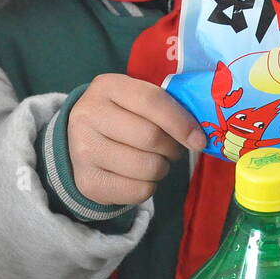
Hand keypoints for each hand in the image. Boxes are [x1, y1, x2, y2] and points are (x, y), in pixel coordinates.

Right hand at [67, 74, 207, 206]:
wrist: (80, 140)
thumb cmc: (122, 115)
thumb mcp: (136, 100)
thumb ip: (165, 108)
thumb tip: (198, 137)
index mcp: (107, 87)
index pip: (152, 101)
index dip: (181, 122)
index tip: (199, 139)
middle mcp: (88, 116)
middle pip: (151, 137)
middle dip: (173, 148)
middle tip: (173, 149)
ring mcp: (83, 150)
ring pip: (147, 167)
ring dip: (162, 168)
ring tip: (154, 161)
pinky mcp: (87, 182)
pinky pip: (138, 191)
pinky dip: (149, 187)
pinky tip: (139, 176)